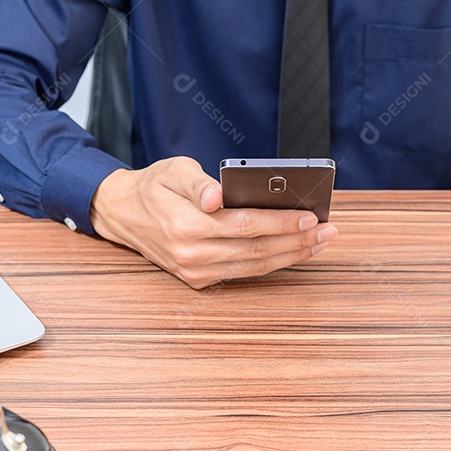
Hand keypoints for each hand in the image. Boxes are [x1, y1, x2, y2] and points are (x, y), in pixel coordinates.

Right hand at [89, 157, 337, 288]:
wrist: (123, 214)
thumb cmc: (153, 187)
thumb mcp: (172, 171)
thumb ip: (198, 184)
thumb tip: (218, 197)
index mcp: (185, 226)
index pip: (244, 226)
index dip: (280, 222)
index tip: (309, 216)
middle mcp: (191, 255)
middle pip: (256, 251)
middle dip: (297, 241)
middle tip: (327, 231)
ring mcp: (195, 271)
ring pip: (254, 267)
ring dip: (291, 255)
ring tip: (319, 242)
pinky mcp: (199, 279)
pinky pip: (244, 272)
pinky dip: (273, 262)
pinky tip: (294, 250)